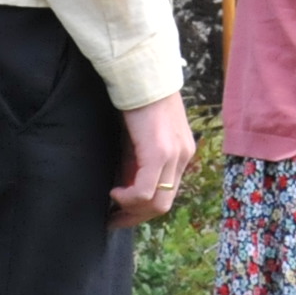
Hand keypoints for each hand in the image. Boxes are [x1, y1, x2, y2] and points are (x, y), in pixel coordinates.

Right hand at [111, 91, 199, 228]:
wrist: (140, 75)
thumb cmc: (137, 102)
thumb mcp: (140, 138)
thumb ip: (138, 160)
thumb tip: (122, 185)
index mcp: (182, 153)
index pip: (167, 193)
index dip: (143, 209)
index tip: (121, 212)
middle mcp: (183, 157)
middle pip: (164, 204)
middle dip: (136, 217)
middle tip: (112, 219)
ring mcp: (174, 156)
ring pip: (157, 203)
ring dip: (131, 211)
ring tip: (112, 206)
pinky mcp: (159, 152)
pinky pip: (145, 191)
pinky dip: (128, 198)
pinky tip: (114, 192)